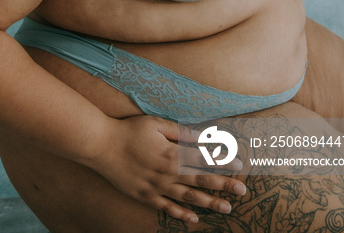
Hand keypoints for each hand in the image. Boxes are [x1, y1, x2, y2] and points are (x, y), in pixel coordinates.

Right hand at [91, 114, 245, 223]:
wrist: (101, 146)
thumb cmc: (130, 130)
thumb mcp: (156, 124)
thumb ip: (181, 132)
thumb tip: (203, 134)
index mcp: (171, 154)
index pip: (203, 159)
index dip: (222, 161)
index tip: (239, 165)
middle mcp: (166, 174)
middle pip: (200, 181)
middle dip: (223, 186)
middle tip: (242, 192)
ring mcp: (156, 187)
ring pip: (187, 198)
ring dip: (209, 203)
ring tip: (226, 209)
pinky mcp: (145, 196)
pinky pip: (167, 208)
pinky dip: (182, 214)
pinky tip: (194, 218)